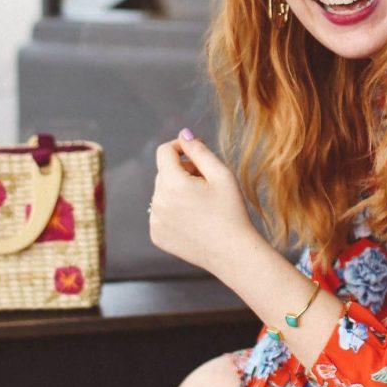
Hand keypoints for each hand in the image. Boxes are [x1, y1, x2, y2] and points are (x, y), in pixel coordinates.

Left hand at [149, 131, 254, 284]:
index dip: (180, 147)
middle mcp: (158, 202)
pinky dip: (173, 210)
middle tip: (207, 183)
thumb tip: (184, 134)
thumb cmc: (231, 211)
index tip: (196, 152)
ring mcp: (155, 221)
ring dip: (177, 191)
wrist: (231, 252)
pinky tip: (194, 219)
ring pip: (162, 193)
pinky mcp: (156, 235)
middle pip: (164, 172)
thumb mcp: (221, 174)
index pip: (164, 151)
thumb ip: (199, 151)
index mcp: (172, 184)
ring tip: (202, 204)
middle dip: (183, 171)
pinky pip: (161, 212)